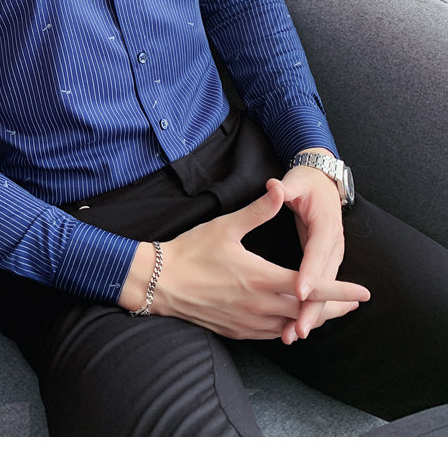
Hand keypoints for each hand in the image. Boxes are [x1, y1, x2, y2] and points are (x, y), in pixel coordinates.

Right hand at [119, 184, 369, 339]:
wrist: (159, 281)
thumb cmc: (191, 251)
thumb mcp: (226, 226)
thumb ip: (258, 211)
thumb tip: (278, 189)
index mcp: (261, 278)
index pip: (311, 287)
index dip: (340, 290)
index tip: (363, 292)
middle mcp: (259, 305)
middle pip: (308, 312)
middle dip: (334, 308)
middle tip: (354, 304)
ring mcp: (248, 322)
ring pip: (291, 326)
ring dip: (313, 319)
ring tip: (329, 312)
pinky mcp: (236, 330)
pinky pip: (271, 334)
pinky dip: (288, 327)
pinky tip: (291, 321)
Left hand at [270, 148, 369, 343]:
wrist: (324, 182)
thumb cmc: (307, 183)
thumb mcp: (296, 182)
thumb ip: (284, 188)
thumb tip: (275, 186)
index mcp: (326, 226)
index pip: (318, 253)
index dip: (310, 273)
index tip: (298, 291)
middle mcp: (333, 246)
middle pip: (325, 281)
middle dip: (312, 308)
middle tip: (297, 329)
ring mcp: (331, 257)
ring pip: (324, 291)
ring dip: (311, 314)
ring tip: (294, 334)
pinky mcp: (324, 263)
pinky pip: (320, 291)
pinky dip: (310, 308)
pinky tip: (296, 325)